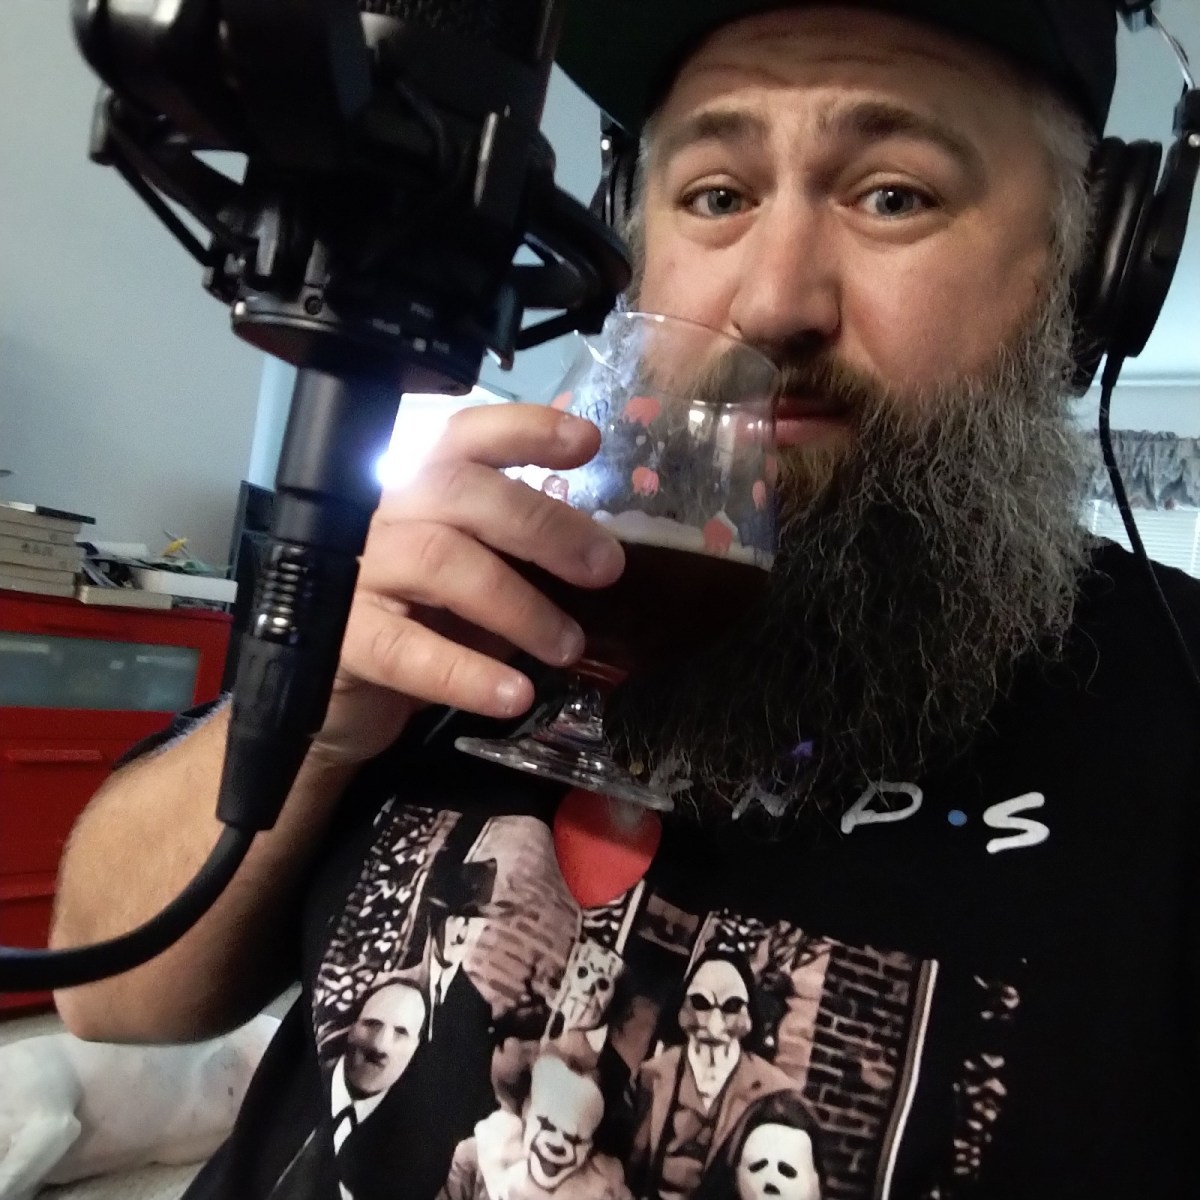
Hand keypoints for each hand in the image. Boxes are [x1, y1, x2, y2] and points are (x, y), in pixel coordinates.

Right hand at [307, 403, 624, 765]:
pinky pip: (405, 649)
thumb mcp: (476, 580)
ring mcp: (351, 571)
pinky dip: (468, 673)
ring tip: (568, 646)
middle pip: (458, 490)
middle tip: (605, 568)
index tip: (586, 443)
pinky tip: (514, 695)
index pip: (464, 437)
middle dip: (541, 525)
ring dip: (518, 605)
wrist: (343, 702)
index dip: (523, 431)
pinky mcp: (339, 638)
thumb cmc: (420, 625)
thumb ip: (518, 557)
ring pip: (439, 560)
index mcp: (417, 488)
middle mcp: (379, 514)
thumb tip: (599, 554)